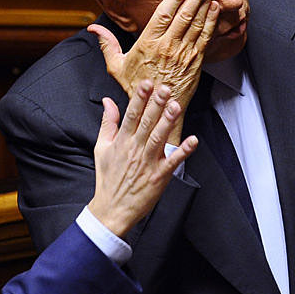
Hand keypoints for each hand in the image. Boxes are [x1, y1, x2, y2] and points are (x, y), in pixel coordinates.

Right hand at [88, 0, 218, 141]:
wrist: (157, 111)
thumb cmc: (138, 89)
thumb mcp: (116, 67)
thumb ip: (107, 45)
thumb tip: (92, 28)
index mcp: (148, 44)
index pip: (163, 15)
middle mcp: (167, 47)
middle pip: (183, 15)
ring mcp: (183, 55)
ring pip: (196, 24)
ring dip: (205, 4)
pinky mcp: (195, 63)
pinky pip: (205, 38)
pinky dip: (211, 22)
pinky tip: (215, 9)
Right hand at [88, 80, 197, 237]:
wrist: (112, 209)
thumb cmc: (108, 178)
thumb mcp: (102, 148)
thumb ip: (107, 122)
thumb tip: (108, 101)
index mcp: (121, 141)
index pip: (131, 115)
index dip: (140, 98)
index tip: (147, 84)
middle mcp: (135, 150)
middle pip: (146, 123)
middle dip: (156, 105)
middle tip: (165, 88)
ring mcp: (147, 163)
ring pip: (159, 138)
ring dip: (168, 122)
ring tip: (176, 106)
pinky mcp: (159, 176)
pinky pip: (173, 162)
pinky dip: (183, 152)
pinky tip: (193, 141)